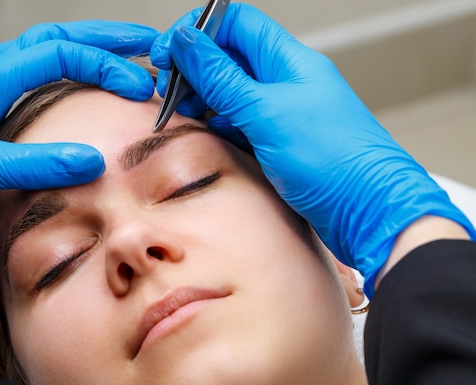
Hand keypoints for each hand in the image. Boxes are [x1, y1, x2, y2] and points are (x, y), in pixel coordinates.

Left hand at [0, 21, 158, 204]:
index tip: (138, 85)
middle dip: (108, 36)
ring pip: (53, 46)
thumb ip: (35, 163)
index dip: (104, 65)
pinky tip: (89, 82)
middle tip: (148, 42)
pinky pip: (45, 67)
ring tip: (129, 51)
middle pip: (61, 36)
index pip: (62, 54)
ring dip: (93, 44)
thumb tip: (93, 161)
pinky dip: (76, 64)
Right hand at [151, 4, 474, 295]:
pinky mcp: (279, 142)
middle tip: (169, 91)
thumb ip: (222, 77)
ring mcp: (281, 112)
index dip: (197, 31)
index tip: (167, 53)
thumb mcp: (266, 112)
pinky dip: (219, 125)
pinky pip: (240, 123)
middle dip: (194, 68)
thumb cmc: (334, 160)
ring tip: (182, 114)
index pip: (235, 23)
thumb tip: (186, 40)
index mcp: (288, 60)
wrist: (368, 212)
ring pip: (231, 92)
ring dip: (203, 98)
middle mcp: (285, 81)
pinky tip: (208, 134)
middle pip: (229, 57)